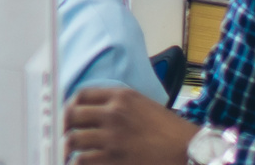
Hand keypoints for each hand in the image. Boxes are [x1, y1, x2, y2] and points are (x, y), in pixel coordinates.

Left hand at [63, 86, 201, 164]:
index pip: (81, 95)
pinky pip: (82, 160)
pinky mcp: (113, 159)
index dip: (70, 106)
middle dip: (65, 128)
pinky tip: (82, 163)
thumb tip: (90, 112)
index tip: (69, 117)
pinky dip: (78, 162)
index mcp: (121, 97)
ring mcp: (112, 138)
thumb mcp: (144, 106)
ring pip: (73, 140)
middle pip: (71, 116)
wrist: (189, 151)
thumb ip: (118, 104)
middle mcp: (113, 114)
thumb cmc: (169, 131)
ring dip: (69, 149)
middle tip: (65, 137)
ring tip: (71, 154)